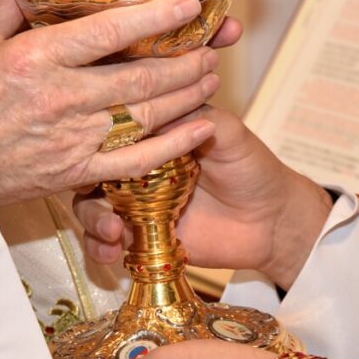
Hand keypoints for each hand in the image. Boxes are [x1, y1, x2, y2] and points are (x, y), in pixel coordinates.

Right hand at [0, 0, 221, 206]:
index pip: (108, 31)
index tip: (187, 5)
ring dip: (187, 95)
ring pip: (147, 115)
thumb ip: (12, 9)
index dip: (156, 17)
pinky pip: (136, 161)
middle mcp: (60, 98)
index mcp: (35, 59)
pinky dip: (175, 145)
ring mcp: (71, 140)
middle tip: (210, 47)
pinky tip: (201, 128)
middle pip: (141, 77)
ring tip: (211, 77)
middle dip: (185, 61)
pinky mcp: (75, 174)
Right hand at [75, 107, 332, 287]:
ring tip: (113, 233)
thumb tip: (157, 104)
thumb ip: (196, 116)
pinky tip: (113, 254)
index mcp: (152, 135)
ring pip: (91, 207)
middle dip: (87, 185)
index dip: (94, 138)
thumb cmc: (252, 168)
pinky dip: (100, 248)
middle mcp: (135, 166)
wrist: (271, 222)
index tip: (91, 148)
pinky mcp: (139, 236)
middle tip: (104, 196)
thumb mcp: (228, 133)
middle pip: (90, 170)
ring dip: (92, 220)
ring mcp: (134, 203)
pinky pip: (106, 242)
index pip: (111, 130)